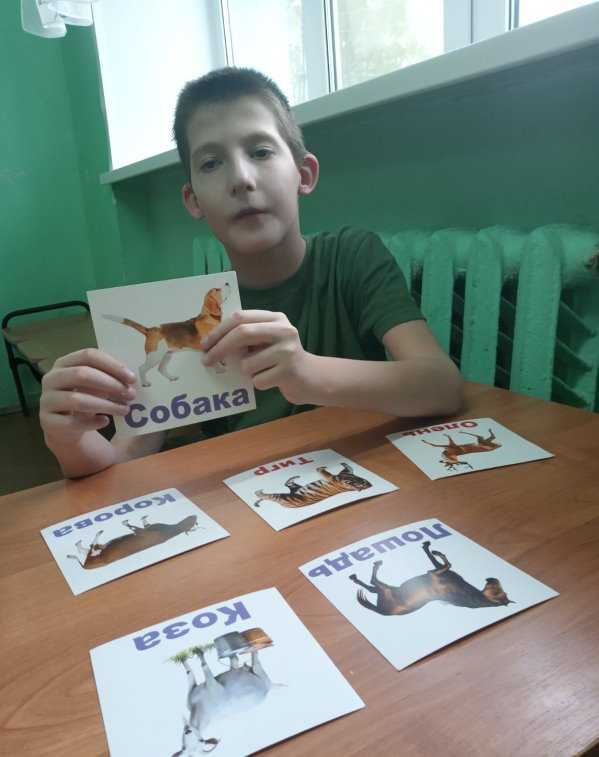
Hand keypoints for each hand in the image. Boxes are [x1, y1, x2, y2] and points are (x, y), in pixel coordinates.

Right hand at [40, 348, 136, 443]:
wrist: (63, 427)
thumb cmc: (84, 398)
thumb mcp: (95, 384)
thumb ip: (110, 377)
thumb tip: (131, 379)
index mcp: (64, 363)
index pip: (88, 355)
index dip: (112, 365)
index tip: (132, 378)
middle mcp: (51, 379)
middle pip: (81, 374)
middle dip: (110, 383)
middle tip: (130, 394)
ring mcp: (47, 400)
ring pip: (78, 400)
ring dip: (106, 405)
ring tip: (124, 410)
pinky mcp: (48, 422)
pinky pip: (73, 423)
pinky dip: (92, 423)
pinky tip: (105, 421)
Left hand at [201, 310, 316, 403]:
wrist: (310, 378)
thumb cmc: (280, 359)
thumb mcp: (266, 341)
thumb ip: (245, 336)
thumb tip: (212, 343)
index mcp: (276, 318)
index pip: (240, 317)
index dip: (219, 330)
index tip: (205, 344)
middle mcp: (284, 330)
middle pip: (242, 333)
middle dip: (220, 348)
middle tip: (206, 361)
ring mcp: (288, 350)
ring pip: (247, 363)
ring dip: (247, 372)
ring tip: (261, 371)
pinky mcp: (289, 371)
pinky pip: (257, 380)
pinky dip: (258, 383)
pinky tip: (272, 380)